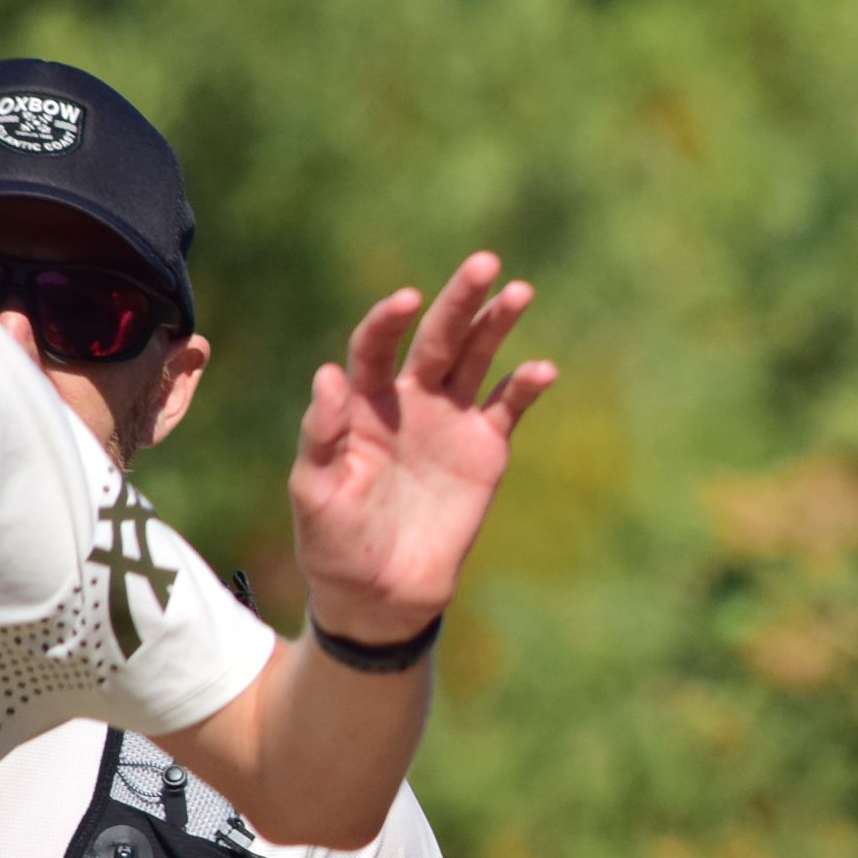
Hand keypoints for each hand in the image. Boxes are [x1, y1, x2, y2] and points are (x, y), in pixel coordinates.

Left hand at [289, 252, 555, 645]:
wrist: (383, 593)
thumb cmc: (335, 543)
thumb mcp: (314, 493)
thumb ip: (321, 435)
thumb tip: (328, 375)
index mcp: (362, 405)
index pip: (375, 348)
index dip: (389, 321)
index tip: (406, 300)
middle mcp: (408, 400)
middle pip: (437, 338)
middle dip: (460, 301)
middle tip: (484, 264)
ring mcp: (450, 421)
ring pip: (478, 360)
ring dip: (498, 325)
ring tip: (520, 292)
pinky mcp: (485, 449)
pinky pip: (509, 408)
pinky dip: (526, 387)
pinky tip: (543, 369)